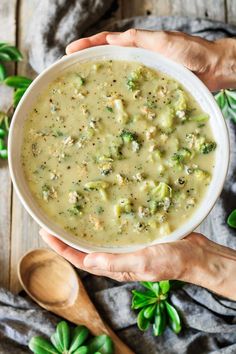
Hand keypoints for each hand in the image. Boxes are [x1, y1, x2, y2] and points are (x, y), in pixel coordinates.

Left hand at [40, 229, 235, 299]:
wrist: (195, 255)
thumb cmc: (172, 261)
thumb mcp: (143, 262)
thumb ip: (116, 262)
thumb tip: (88, 262)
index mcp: (115, 267)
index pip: (81, 259)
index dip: (61, 248)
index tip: (45, 233)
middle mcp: (117, 258)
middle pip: (85, 249)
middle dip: (67, 238)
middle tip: (52, 221)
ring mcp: (126, 247)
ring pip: (98, 239)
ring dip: (83, 230)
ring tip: (71, 215)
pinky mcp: (136, 237)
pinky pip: (114, 231)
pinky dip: (103, 223)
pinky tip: (103, 210)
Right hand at [66, 29, 235, 90]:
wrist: (212, 69)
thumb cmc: (191, 51)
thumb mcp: (162, 41)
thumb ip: (138, 39)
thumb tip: (112, 39)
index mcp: (138, 44)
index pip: (107, 42)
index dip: (88, 45)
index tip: (70, 51)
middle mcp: (138, 60)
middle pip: (108, 60)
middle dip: (89, 63)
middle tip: (71, 70)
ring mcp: (143, 76)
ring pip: (117, 77)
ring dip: (101, 81)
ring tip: (83, 90)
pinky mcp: (151, 90)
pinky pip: (131, 93)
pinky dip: (119, 98)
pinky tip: (111, 106)